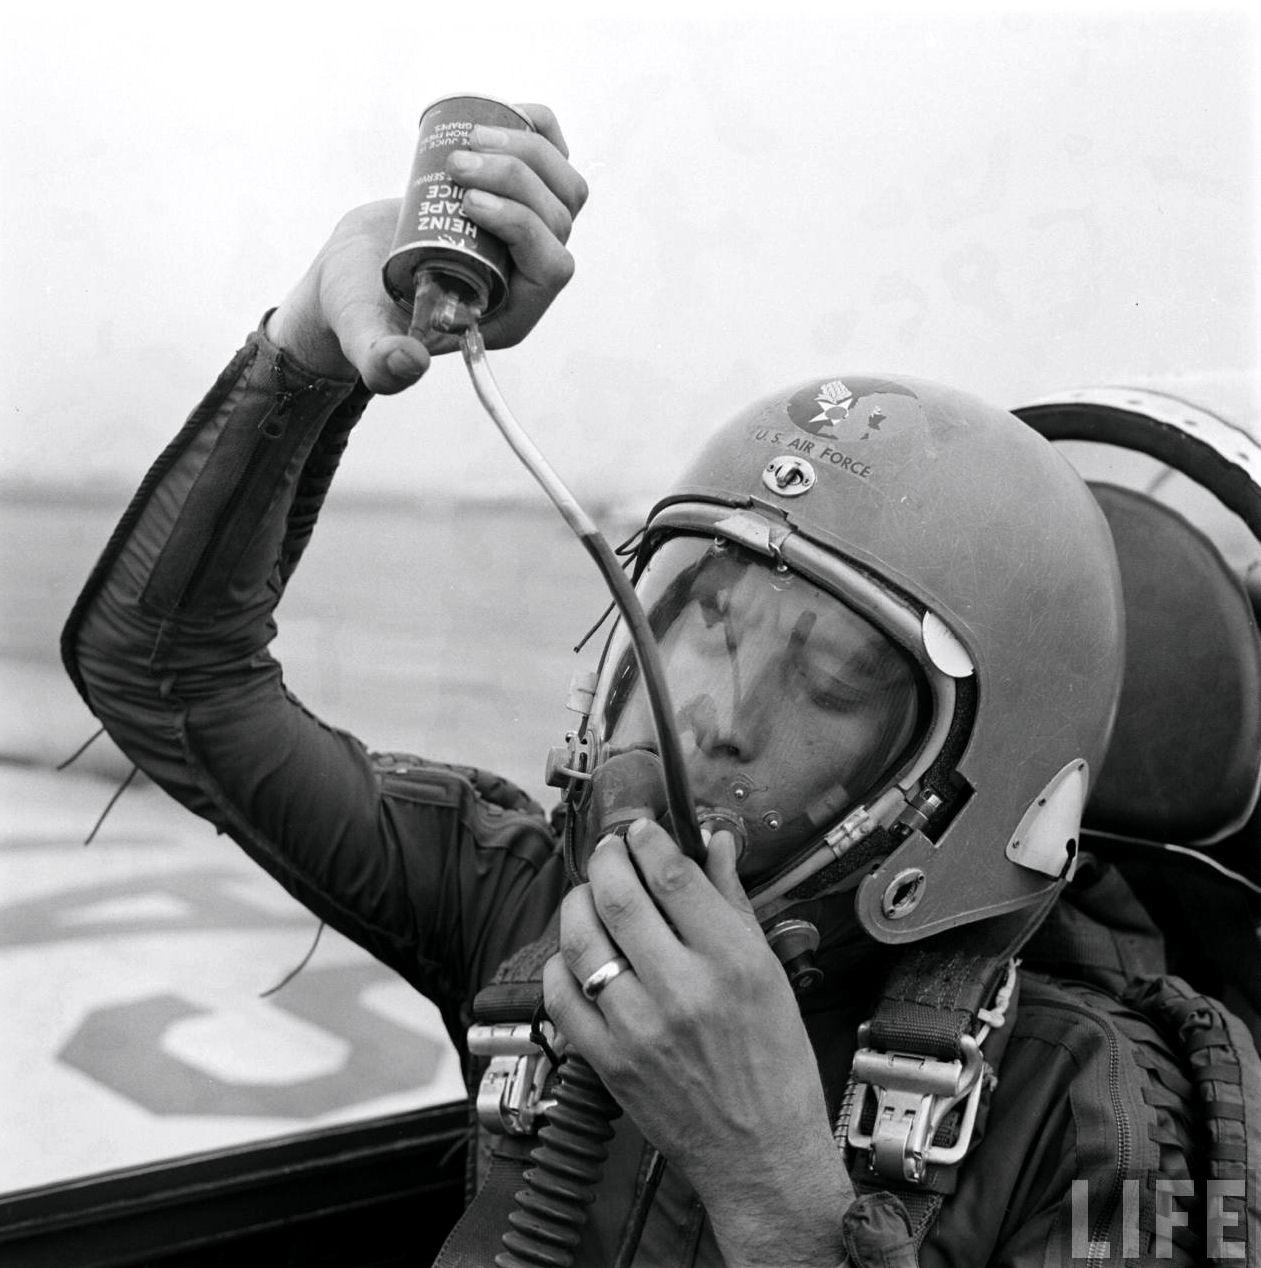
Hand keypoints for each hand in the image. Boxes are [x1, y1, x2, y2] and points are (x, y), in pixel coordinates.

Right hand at [267, 103, 586, 393]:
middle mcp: (529, 275)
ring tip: (464, 140)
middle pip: (559, 218)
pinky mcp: (517, 196)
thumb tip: (410, 363)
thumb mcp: (364, 338)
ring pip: (563, 186)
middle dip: (516, 178)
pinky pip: (553, 156)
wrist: (354, 270)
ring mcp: (528, 232)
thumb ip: (381, 363)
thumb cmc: (361, 309)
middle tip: (453, 164)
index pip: (550, 268)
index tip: (467, 201)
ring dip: (527, 150)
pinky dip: (538, 128)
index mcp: (511, 313)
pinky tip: (498, 116)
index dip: (524, 227)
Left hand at [543, 819, 853, 1267]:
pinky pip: (562, 996)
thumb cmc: (776, 1064)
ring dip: (577, 902)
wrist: (760, 1155)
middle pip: (618, 898)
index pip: (673, 877)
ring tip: (590, 894)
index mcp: (733, 964)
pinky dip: (562, 964)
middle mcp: (683, 991)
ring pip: (582, 940)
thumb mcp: (771, 975)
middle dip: (605, 859)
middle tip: (608, 850)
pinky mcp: (608, 1062)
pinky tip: (578, 955)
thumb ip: (734, 903)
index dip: (648, 841)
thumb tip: (716, 843)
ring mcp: (638, 1028)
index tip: (641, 830)